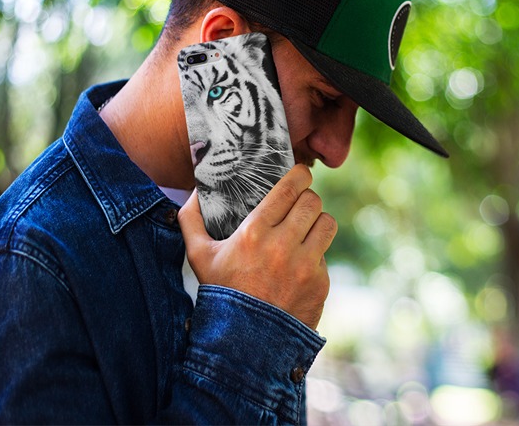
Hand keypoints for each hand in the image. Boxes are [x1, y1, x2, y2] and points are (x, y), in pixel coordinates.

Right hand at [178, 165, 335, 329]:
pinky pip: (326, 255)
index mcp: (254, 232)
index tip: (300, 174)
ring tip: (306, 228)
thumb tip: (194, 192)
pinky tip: (300, 264)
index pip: (290, 189)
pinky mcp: (320, 283)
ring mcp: (305, 265)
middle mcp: (283, 246)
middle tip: (300, 203)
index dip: (300, 175)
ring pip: (327, 223)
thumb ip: (191, 220)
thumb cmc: (221, 293)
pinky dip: (315, 255)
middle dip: (307, 198)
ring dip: (317, 222)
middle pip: (313, 202)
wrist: (244, 343)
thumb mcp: (198, 256)